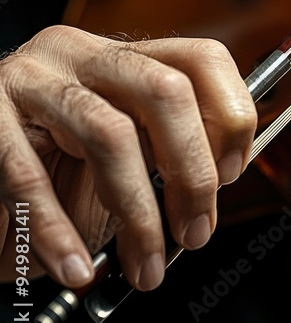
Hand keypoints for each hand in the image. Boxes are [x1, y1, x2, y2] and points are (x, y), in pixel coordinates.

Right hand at [0, 26, 256, 291]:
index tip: (231, 175)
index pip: (202, 60)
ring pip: (109, 132)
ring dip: (137, 212)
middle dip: (192, 172)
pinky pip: (26, 176)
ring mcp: (30, 80)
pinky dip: (56, 231)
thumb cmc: (55, 172)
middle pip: (166, 90)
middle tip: (194, 231)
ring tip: (144, 264)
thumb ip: (171, 156)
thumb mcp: (127, 153)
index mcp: (126, 59)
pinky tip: (75, 266)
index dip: (230, 118)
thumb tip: (215, 189)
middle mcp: (82, 55)